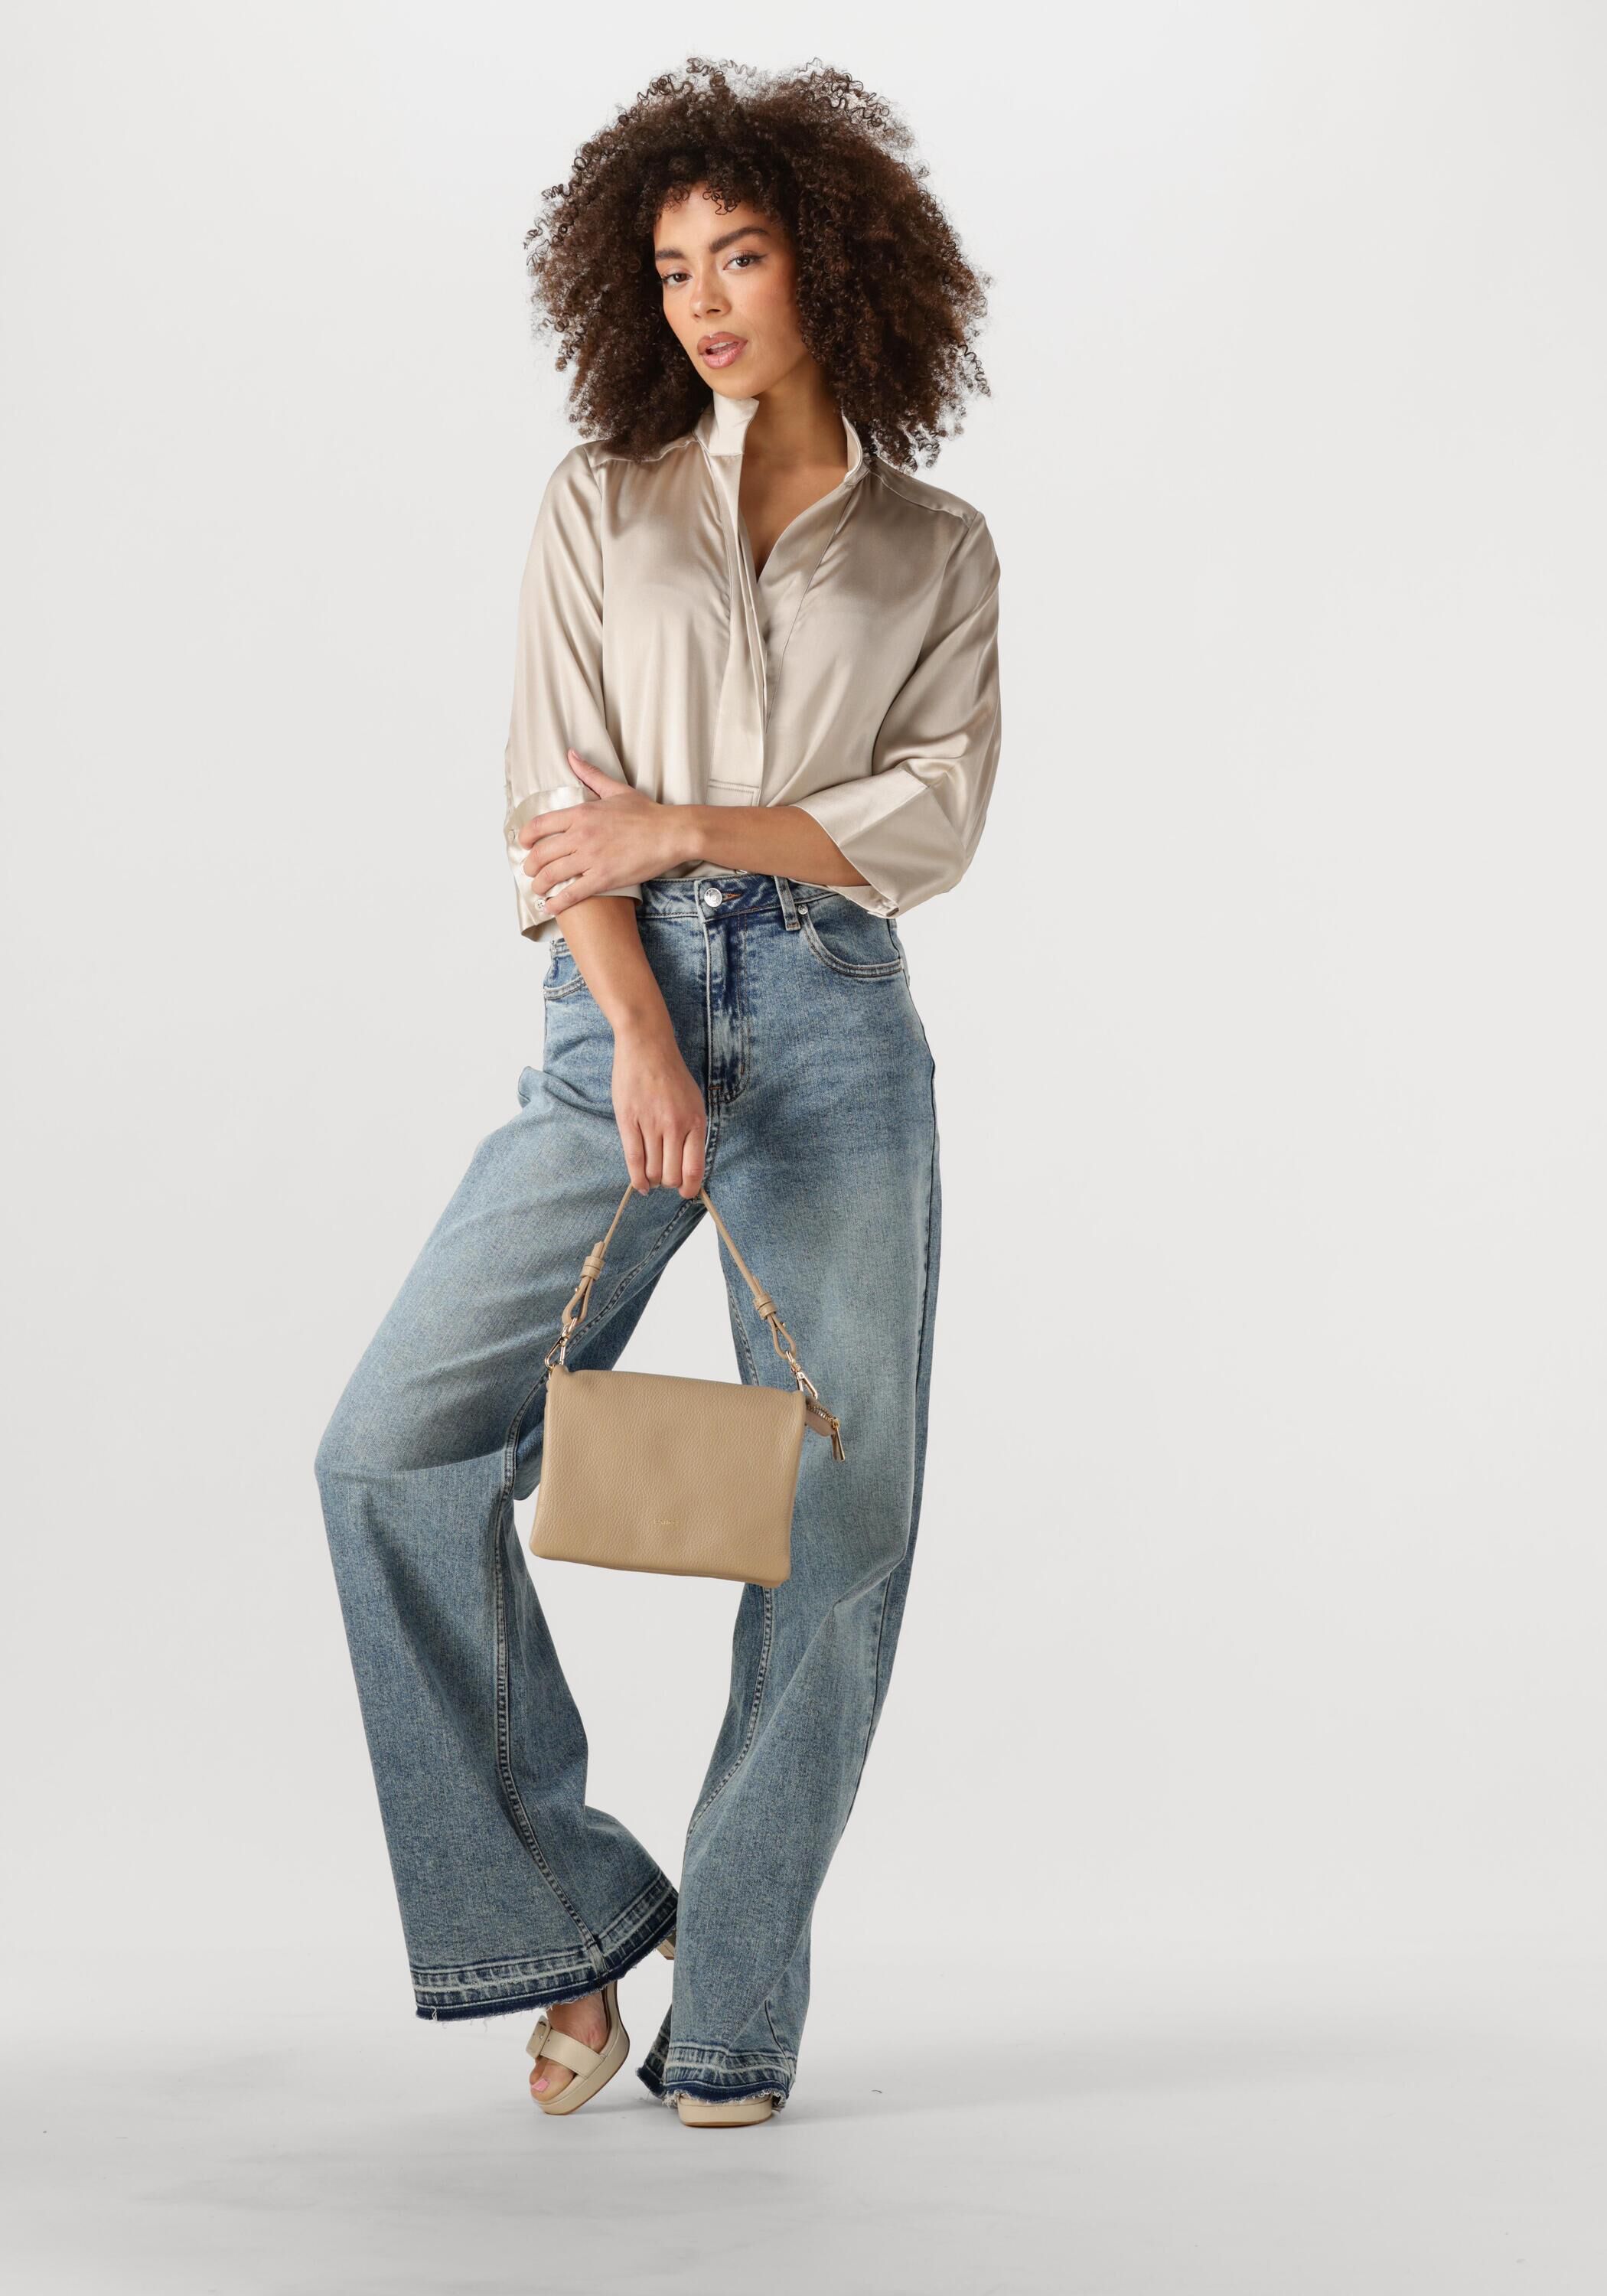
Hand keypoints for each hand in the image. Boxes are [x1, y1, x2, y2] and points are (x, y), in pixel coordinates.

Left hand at [519, 754, 686, 915]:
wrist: (671, 833)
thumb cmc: (647, 813)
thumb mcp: (615, 789)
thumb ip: (590, 774)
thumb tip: (571, 755)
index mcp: (582, 813)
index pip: (541, 825)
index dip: (526, 837)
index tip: (524, 844)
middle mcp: (582, 835)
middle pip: (541, 853)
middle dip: (529, 865)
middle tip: (529, 871)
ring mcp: (592, 858)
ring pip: (552, 875)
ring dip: (539, 884)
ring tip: (537, 889)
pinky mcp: (604, 878)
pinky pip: (573, 894)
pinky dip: (557, 903)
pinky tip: (550, 907)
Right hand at [610, 1015, 706, 1198]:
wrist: (647, 1047)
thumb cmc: (672, 1075)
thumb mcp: (694, 1102)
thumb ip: (693, 1132)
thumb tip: (689, 1167)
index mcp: (695, 1121)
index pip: (694, 1168)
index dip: (689, 1187)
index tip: (685, 1192)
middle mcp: (675, 1125)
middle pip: (671, 1175)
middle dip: (668, 1183)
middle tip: (664, 1179)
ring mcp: (650, 1124)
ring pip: (652, 1171)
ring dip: (652, 1181)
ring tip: (651, 1177)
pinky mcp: (628, 1121)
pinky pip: (633, 1161)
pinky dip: (637, 1179)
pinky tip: (640, 1186)